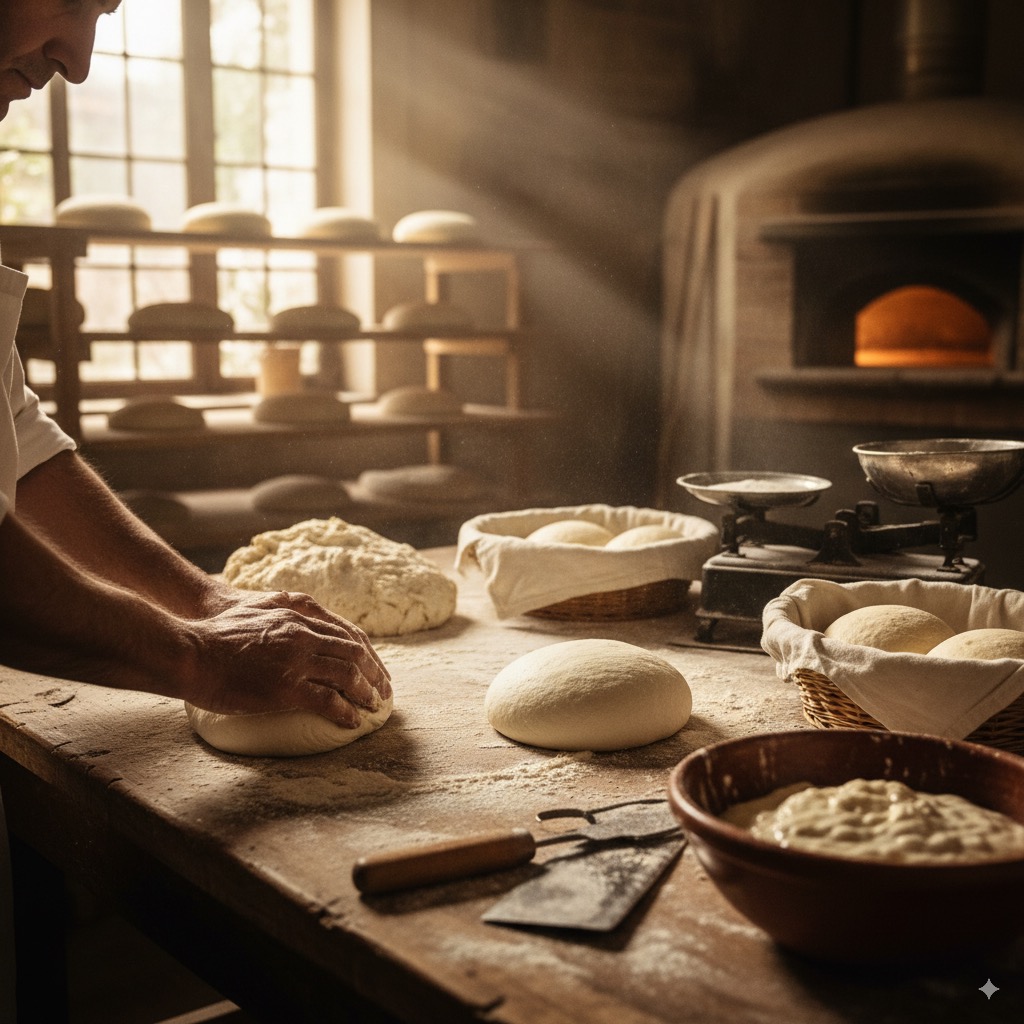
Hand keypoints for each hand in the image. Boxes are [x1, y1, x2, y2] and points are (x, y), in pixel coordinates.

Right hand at [180, 589, 391, 727]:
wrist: (190, 650)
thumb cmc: (216, 631)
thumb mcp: (259, 606)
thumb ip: (284, 609)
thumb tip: (300, 615)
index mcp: (299, 616)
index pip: (347, 634)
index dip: (366, 653)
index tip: (375, 668)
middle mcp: (304, 636)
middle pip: (354, 654)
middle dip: (374, 673)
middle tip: (383, 691)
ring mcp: (297, 662)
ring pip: (348, 676)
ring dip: (366, 693)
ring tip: (373, 707)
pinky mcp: (287, 689)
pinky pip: (329, 701)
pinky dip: (346, 712)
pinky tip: (352, 721)